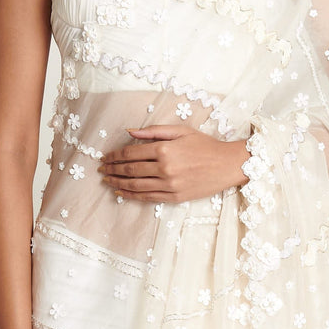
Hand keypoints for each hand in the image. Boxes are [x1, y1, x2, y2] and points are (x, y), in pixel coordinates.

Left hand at [99, 125, 248, 202]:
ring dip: (117, 183)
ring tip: (107, 181)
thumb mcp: (180, 131)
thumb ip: (154, 131)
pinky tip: (121, 193)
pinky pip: (147, 197)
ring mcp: (169, 184)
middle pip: (130, 170)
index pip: (131, 153)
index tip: (105, 158)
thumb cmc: (205, 145)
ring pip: (135, 185)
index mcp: (164, 149)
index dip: (114, 156)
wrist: (227, 165)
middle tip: (101, 170)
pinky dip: (131, 196)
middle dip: (112, 170)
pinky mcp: (174, 197)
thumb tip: (130, 132)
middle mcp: (164, 168)